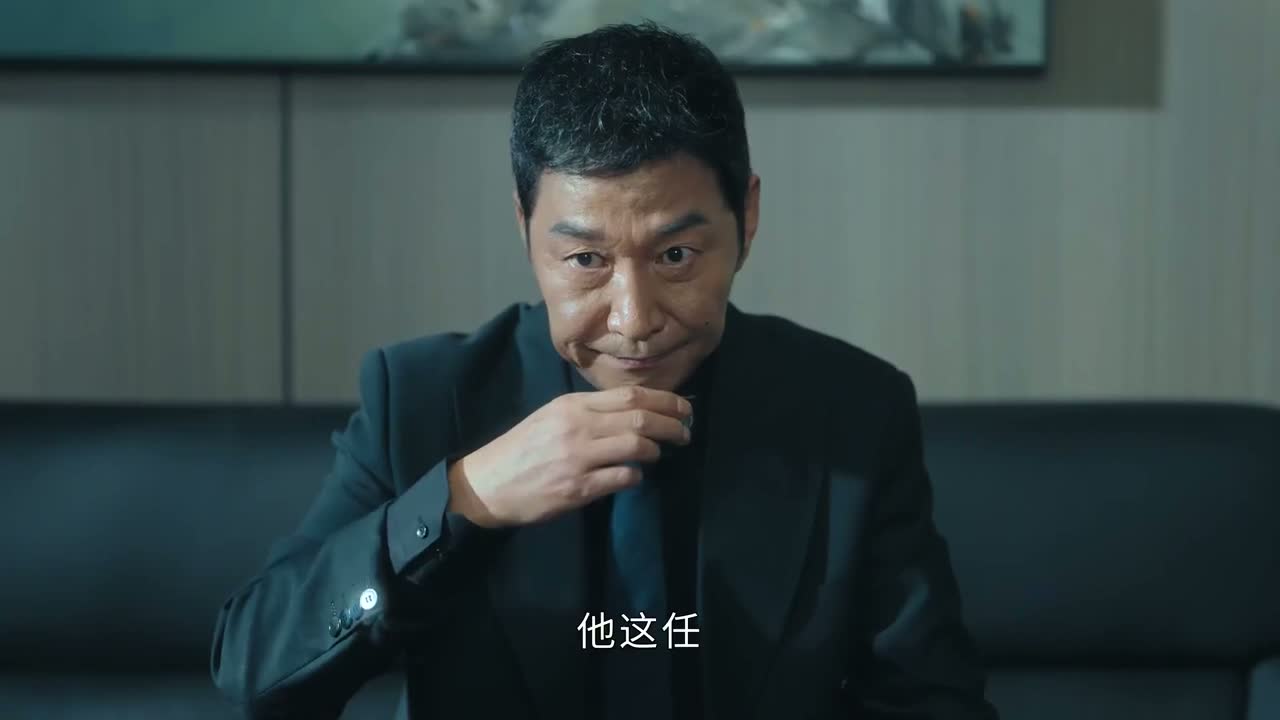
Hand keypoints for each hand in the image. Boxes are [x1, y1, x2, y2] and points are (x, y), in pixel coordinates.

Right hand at [447, 386, 691, 527]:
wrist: (487, 483)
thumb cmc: (523, 448)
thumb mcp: (552, 417)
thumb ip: (589, 412)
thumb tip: (634, 412)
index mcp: (573, 405)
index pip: (630, 395)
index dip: (665, 400)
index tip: (684, 407)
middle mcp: (578, 426)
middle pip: (639, 418)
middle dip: (671, 424)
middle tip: (686, 431)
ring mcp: (578, 458)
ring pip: (635, 446)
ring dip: (656, 450)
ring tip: (662, 453)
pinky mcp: (577, 488)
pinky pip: (621, 478)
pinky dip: (636, 476)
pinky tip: (635, 476)